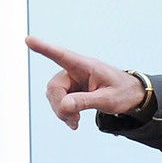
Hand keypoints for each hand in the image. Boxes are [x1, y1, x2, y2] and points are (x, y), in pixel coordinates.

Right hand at [25, 35, 145, 129]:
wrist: (132, 96)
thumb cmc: (124, 93)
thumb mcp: (108, 100)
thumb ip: (86, 102)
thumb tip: (64, 106)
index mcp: (86, 66)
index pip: (62, 55)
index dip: (44, 48)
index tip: (28, 39)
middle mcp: (76, 71)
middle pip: (54, 87)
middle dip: (60, 106)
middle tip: (73, 120)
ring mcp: (73, 81)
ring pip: (54, 96)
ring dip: (62, 111)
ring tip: (76, 122)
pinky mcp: (72, 90)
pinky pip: (60, 101)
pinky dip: (64, 113)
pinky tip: (74, 122)